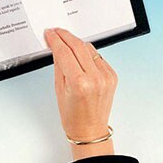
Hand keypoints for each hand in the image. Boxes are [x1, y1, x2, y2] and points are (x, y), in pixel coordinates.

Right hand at [44, 28, 117, 160]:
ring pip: (89, 48)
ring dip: (76, 42)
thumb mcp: (59, 88)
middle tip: (56, 31)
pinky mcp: (112, 75)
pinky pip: (97, 56)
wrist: (90, 130)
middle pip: (78, 46)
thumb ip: (59, 65)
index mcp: (79, 83)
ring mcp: (106, 76)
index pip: (64, 52)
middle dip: (65, 36)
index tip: (50, 34)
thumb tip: (56, 47)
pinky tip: (79, 53)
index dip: (55, 40)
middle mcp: (95, 78)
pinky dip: (87, 52)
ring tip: (65, 41)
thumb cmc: (73, 115)